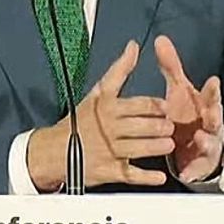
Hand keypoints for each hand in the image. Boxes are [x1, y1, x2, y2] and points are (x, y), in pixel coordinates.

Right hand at [27, 40, 174, 190]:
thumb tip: (133, 46)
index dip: (157, 106)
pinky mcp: (109, 170)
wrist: (54, 150)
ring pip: (140, 148)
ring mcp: (110, 150)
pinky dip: (147, 177)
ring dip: (157, 147)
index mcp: (108, 107)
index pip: (140, 104)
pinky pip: (131, 174)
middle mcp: (109, 127)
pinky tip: (160, 176)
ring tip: (167, 144)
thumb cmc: (81, 119)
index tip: (167, 107)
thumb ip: (119, 70)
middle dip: (161, 126)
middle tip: (169, 126)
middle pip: (144, 126)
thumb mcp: (98, 92)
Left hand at [155, 34, 223, 182]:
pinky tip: (185, 174)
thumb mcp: (179, 90)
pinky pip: (196, 168)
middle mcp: (209, 124)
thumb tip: (160, 39)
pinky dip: (192, 171)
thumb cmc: (188, 113)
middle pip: (216, 119)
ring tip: (199, 138)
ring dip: (205, 141)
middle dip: (215, 115)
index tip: (212, 81)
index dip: (212, 89)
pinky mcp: (199, 164)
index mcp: (204, 105)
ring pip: (209, 143)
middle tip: (212, 113)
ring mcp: (206, 145)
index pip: (211, 95)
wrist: (195, 146)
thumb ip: (171, 67)